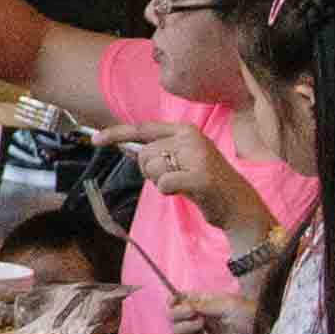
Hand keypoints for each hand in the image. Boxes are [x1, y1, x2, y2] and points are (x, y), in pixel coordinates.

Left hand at [109, 119, 243, 212]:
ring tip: (182, 184)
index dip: (117, 133)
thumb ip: (157, 152)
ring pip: (151, 169)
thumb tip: (126, 147)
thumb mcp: (181, 161)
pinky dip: (168, 191)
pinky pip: (163, 184)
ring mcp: (197, 156)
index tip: (95, 140)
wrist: (238, 205)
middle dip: (150, 172)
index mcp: (185, 130)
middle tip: (173, 178)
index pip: (143, 128)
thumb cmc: (205, 183)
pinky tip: (185, 192)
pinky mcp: (200, 177)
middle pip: (144, 154)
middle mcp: (190, 138)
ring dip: (160, 182)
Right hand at [164, 289, 262, 333]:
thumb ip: (201, 304)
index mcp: (204, 303)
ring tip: (205, 328)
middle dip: (179, 317)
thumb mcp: (226, 304)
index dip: (173, 303)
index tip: (176, 304)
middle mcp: (200, 319)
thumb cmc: (251, 314)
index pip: (178, 302)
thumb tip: (180, 303)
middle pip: (173, 319)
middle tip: (196, 317)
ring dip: (187, 330)